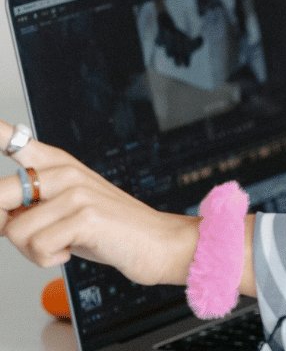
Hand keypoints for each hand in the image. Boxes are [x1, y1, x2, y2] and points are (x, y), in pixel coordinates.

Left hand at [0, 118, 199, 287]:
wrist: (155, 243)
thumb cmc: (108, 230)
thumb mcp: (63, 214)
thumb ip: (29, 209)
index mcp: (58, 165)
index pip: (16, 140)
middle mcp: (65, 172)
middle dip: (4, 227)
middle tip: (32, 239)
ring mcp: (76, 191)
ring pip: (15, 231)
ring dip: (32, 252)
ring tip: (60, 247)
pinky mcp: (85, 215)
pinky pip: (38, 247)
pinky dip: (48, 260)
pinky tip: (70, 251)